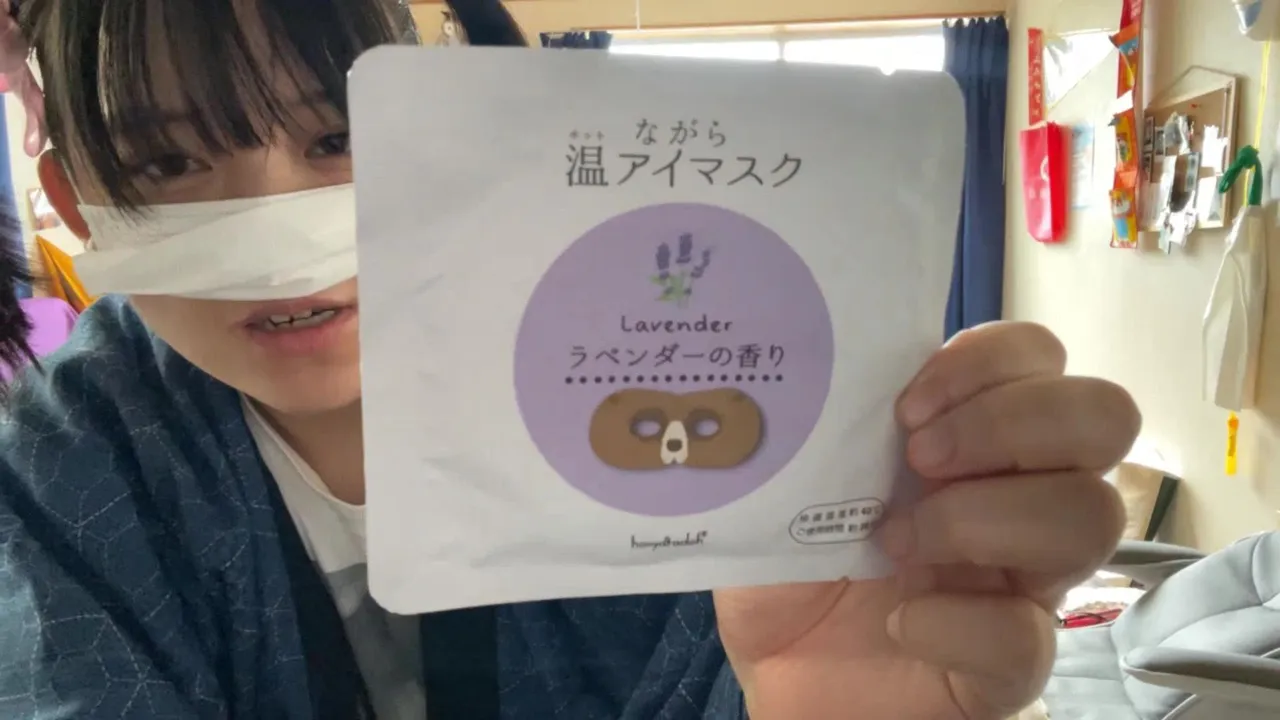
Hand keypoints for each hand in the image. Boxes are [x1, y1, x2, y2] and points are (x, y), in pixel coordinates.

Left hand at [714, 322, 1137, 719]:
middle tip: (918, 458)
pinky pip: (1028, 637)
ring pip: (1092, 517)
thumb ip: (818, 415)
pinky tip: (900, 624)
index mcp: (969, 436)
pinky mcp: (1009, 667)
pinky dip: (956, 624)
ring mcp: (1026, 581)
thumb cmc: (788, 563)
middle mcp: (1019, 496)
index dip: (990, 360)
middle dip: (1010, 423)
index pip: (1038, 355)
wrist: (775, 674)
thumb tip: (822, 358)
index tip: (905, 404)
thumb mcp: (785, 472)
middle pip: (1104, 416)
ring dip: (982, 517)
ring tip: (896, 542)